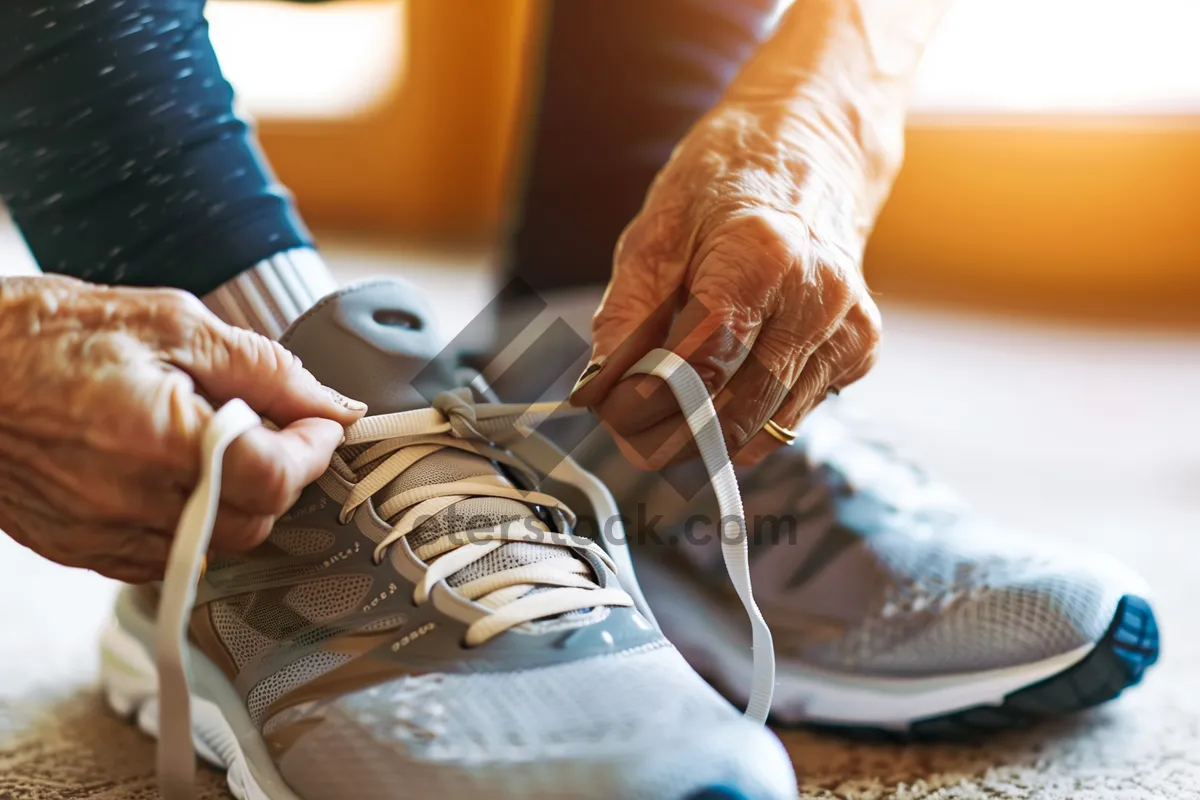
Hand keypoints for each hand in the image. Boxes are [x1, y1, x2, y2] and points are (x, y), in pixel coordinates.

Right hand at [0, 275, 364, 581]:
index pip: (278, 475)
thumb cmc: (46, 334)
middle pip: (257, 517)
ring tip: (216, 442)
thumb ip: (265, 369)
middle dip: (281, 472)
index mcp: (163, 439)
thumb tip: (331, 403)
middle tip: (271, 424)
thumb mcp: (172, 324)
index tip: (321, 422)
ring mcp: (104, 534)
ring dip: (239, 498)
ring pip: (217, 543)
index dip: (315, 448)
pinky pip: (168, 555)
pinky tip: (174, 474)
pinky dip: (192, 520)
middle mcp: (134, 500)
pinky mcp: (82, 548)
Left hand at [571, 102, 881, 468]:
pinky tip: (727, 385)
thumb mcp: (656, 233)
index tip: (612, 416)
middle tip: (628, 434)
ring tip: (666, 412)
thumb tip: (602, 390)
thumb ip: (626, 316)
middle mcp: (817, 295)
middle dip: (673, 436)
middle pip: (737, 409)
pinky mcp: (860, 348)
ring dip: (708, 437)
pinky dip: (750, 418)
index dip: (651, 404)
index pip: (703, 364)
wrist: (810, 151)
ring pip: (766, 427)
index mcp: (762, 256)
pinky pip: (792, 414)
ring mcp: (847, 326)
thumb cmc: (726, 185)